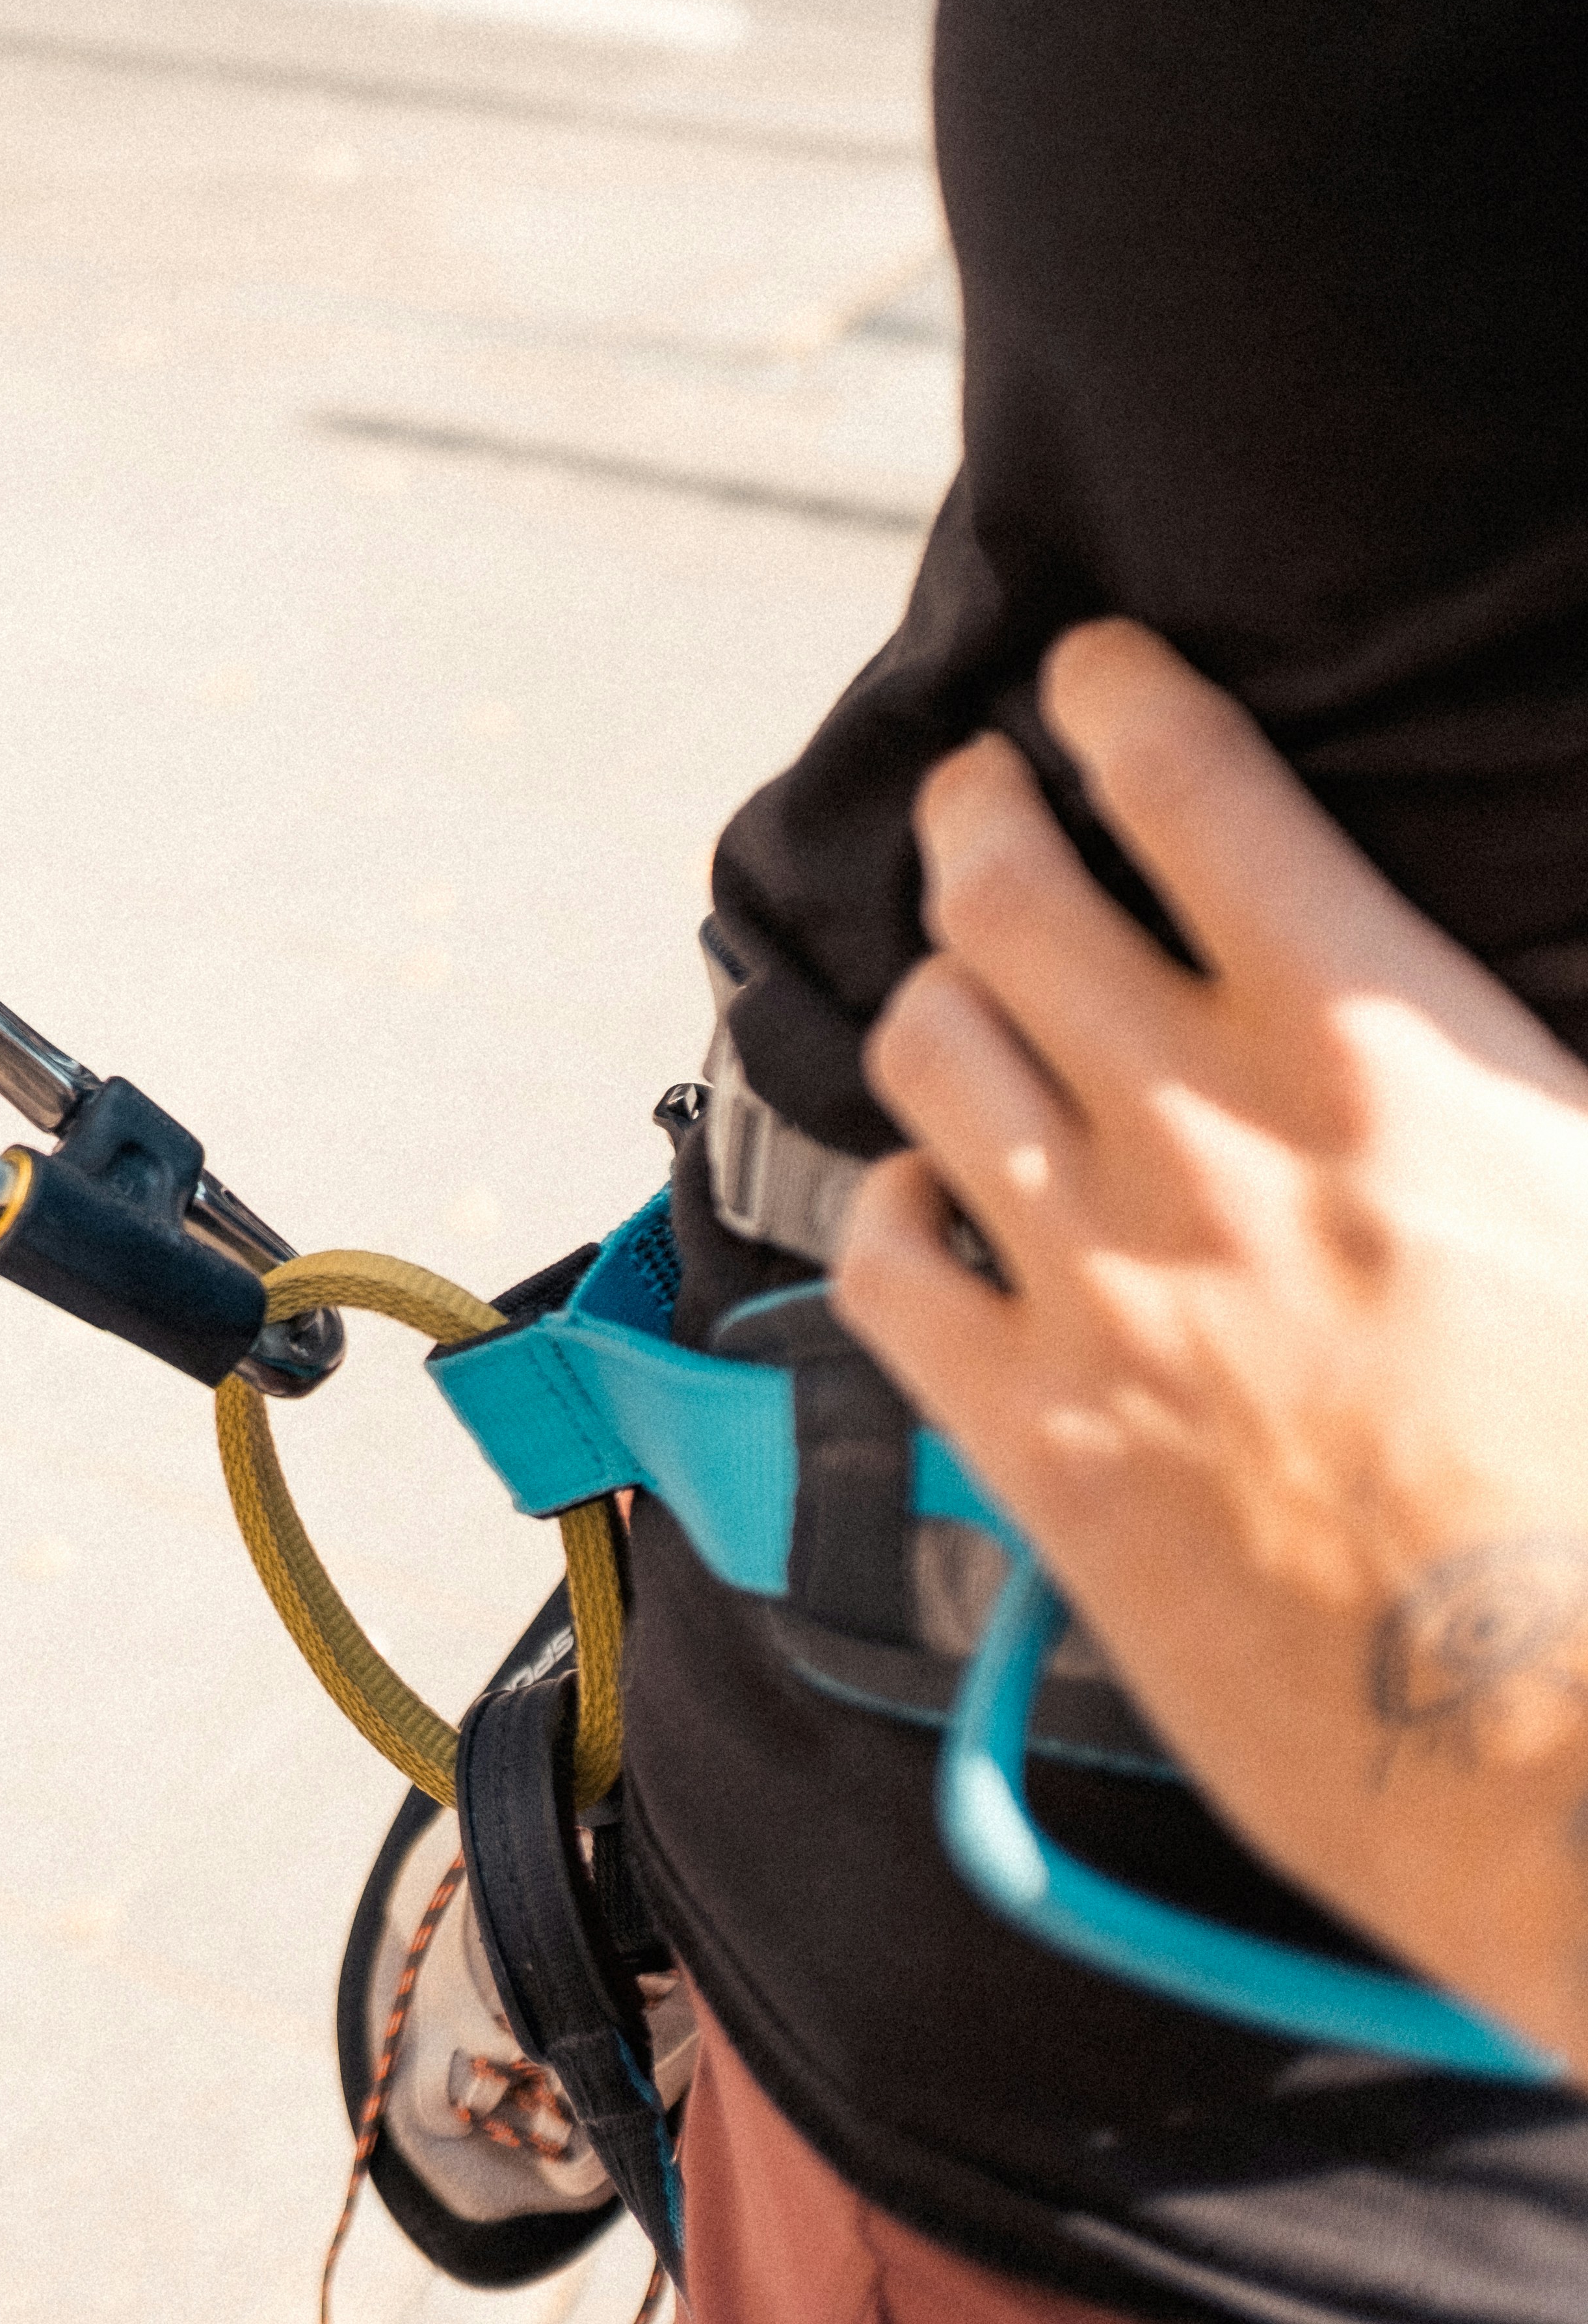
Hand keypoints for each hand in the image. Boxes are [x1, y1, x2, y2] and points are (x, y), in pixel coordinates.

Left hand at [837, 618, 1587, 2063]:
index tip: (1088, 668)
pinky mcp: (1030, 1428)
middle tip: (980, 788)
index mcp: (1387, 1056)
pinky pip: (886, 1257)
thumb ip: (1524, 1080)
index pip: (1201, 794)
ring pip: (932, 1050)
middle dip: (983, 812)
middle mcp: (1210, 1140)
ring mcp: (1099, 1281)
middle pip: (1012, 899)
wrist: (1581, 1736)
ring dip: (935, 988)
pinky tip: (926, 1201)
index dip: (1120, 701)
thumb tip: (1470, 1053)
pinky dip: (895, 1204)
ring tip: (951, 973)